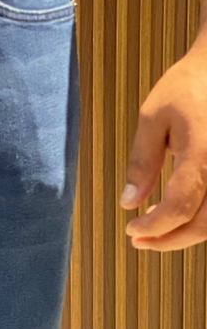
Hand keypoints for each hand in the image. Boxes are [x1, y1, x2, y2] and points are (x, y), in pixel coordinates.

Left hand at [120, 38, 206, 251]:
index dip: (154, 228)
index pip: (179, 207)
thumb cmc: (187, 87)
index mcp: (202, 152)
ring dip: (187, 235)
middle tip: (139, 241)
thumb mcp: (153, 118)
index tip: (131, 230)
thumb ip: (142, 162)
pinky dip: (202, 220)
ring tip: (156, 233)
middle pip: (203, 225)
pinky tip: (179, 217)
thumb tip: (130, 202)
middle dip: (169, 240)